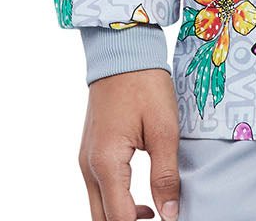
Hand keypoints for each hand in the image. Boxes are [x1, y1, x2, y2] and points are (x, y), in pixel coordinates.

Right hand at [79, 67, 180, 220]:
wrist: (122, 51)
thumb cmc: (145, 84)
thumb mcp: (164, 129)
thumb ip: (166, 176)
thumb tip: (170, 215)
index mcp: (106, 163)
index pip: (119, 219)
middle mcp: (89, 167)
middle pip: (102, 220)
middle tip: (159, 220)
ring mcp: (85, 160)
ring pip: (98, 209)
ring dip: (121, 218)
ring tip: (153, 214)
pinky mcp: (89, 153)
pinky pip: (98, 191)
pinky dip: (115, 204)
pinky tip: (140, 202)